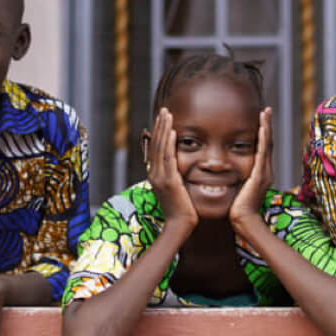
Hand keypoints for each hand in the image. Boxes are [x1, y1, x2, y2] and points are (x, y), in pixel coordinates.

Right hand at [146, 108, 197, 231]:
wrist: (179, 226)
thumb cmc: (181, 211)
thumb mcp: (175, 190)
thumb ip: (175, 178)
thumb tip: (178, 169)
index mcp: (155, 175)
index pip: (155, 149)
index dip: (158, 132)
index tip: (162, 119)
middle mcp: (154, 174)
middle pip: (155, 144)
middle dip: (159, 125)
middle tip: (164, 110)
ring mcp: (160, 177)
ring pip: (161, 147)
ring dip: (164, 129)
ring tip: (167, 114)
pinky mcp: (170, 181)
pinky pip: (169, 158)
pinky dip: (170, 143)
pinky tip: (174, 131)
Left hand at [230, 107, 273, 228]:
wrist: (244, 221)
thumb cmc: (237, 209)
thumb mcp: (237, 188)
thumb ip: (237, 178)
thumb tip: (226, 172)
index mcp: (261, 173)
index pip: (263, 148)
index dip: (263, 133)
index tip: (261, 119)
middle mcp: (266, 171)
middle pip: (268, 143)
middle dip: (267, 125)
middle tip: (267, 110)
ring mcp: (265, 173)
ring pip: (267, 145)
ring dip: (266, 127)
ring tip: (266, 112)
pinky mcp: (260, 176)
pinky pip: (262, 153)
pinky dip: (263, 140)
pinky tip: (262, 128)